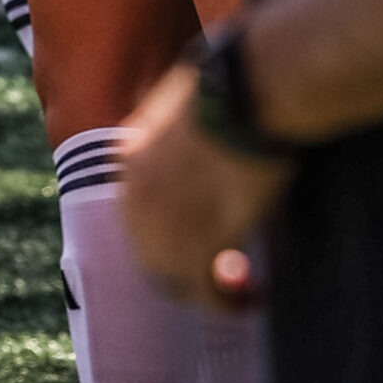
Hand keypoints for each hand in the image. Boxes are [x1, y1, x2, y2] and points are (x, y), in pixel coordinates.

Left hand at [121, 62, 291, 306]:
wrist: (246, 90)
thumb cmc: (231, 82)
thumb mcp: (189, 96)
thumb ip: (184, 120)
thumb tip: (205, 104)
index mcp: (130, 156)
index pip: (136, 211)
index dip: (169, 232)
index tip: (201, 241)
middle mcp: (134, 195)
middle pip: (147, 252)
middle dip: (184, 269)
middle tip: (223, 276)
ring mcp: (162, 222)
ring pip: (172, 277)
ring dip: (206, 291)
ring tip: (242, 292)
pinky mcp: (195, 242)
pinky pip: (204, 290)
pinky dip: (226, 301)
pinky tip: (252, 296)